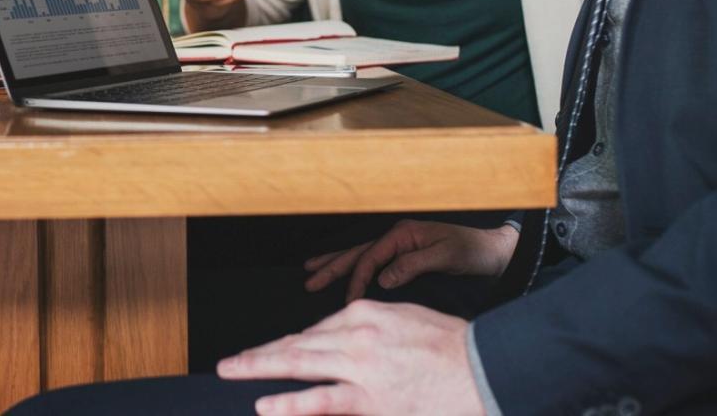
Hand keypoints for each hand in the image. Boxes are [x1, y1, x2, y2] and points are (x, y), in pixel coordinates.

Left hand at [218, 301, 483, 414]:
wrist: (487, 368)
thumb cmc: (455, 347)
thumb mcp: (408, 320)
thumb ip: (374, 327)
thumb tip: (347, 337)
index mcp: (367, 312)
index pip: (317, 331)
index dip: (290, 345)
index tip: (271, 354)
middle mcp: (357, 334)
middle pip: (298, 344)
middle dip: (261, 353)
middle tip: (230, 362)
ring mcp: (361, 366)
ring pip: (299, 364)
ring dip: (260, 367)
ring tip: (232, 372)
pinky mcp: (372, 398)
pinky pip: (323, 400)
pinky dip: (291, 402)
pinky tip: (266, 404)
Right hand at [304, 220, 518, 302]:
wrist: (495, 251)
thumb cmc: (473, 252)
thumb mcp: (445, 257)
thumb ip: (413, 265)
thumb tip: (383, 278)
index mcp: (403, 234)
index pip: (371, 257)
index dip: (357, 278)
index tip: (349, 299)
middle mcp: (398, 236)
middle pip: (358, 252)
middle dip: (332, 265)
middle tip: (309, 279)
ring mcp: (400, 244)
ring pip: (360, 255)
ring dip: (337, 263)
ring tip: (312, 269)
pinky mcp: (405, 255)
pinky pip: (372, 261)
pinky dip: (354, 267)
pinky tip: (343, 271)